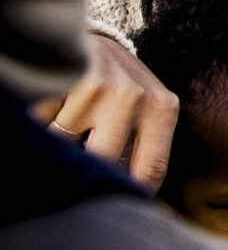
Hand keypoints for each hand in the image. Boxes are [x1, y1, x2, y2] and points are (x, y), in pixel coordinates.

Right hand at [43, 32, 181, 187]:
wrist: (98, 42)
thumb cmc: (124, 91)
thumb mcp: (148, 115)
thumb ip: (143, 153)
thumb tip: (128, 198)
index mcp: (162, 109)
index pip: (152, 169)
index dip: (131, 193)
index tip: (118, 207)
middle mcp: (133, 96)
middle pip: (103, 160)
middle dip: (88, 166)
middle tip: (83, 159)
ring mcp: (97, 86)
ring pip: (64, 141)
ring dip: (61, 139)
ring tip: (72, 121)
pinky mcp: (64, 78)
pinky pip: (43, 119)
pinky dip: (44, 119)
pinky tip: (58, 103)